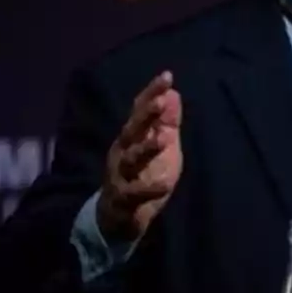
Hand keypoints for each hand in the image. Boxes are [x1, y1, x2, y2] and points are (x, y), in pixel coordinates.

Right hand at [96, 71, 182, 242]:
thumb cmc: (142, 175)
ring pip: (130, 160)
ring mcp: (120, 175)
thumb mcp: (160, 147)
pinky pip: (136, 193)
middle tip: (160, 101)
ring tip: (163, 138)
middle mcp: (122, 152)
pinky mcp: (124, 199)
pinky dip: (150, 189)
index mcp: (131, 137)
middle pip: (131, 130)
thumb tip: (173, 92)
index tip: (167, 76)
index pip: (139, 110)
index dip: (151, 93)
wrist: (118, 217)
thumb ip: (166, 122)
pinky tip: (166, 184)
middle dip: (144, 115)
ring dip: (145, 148)